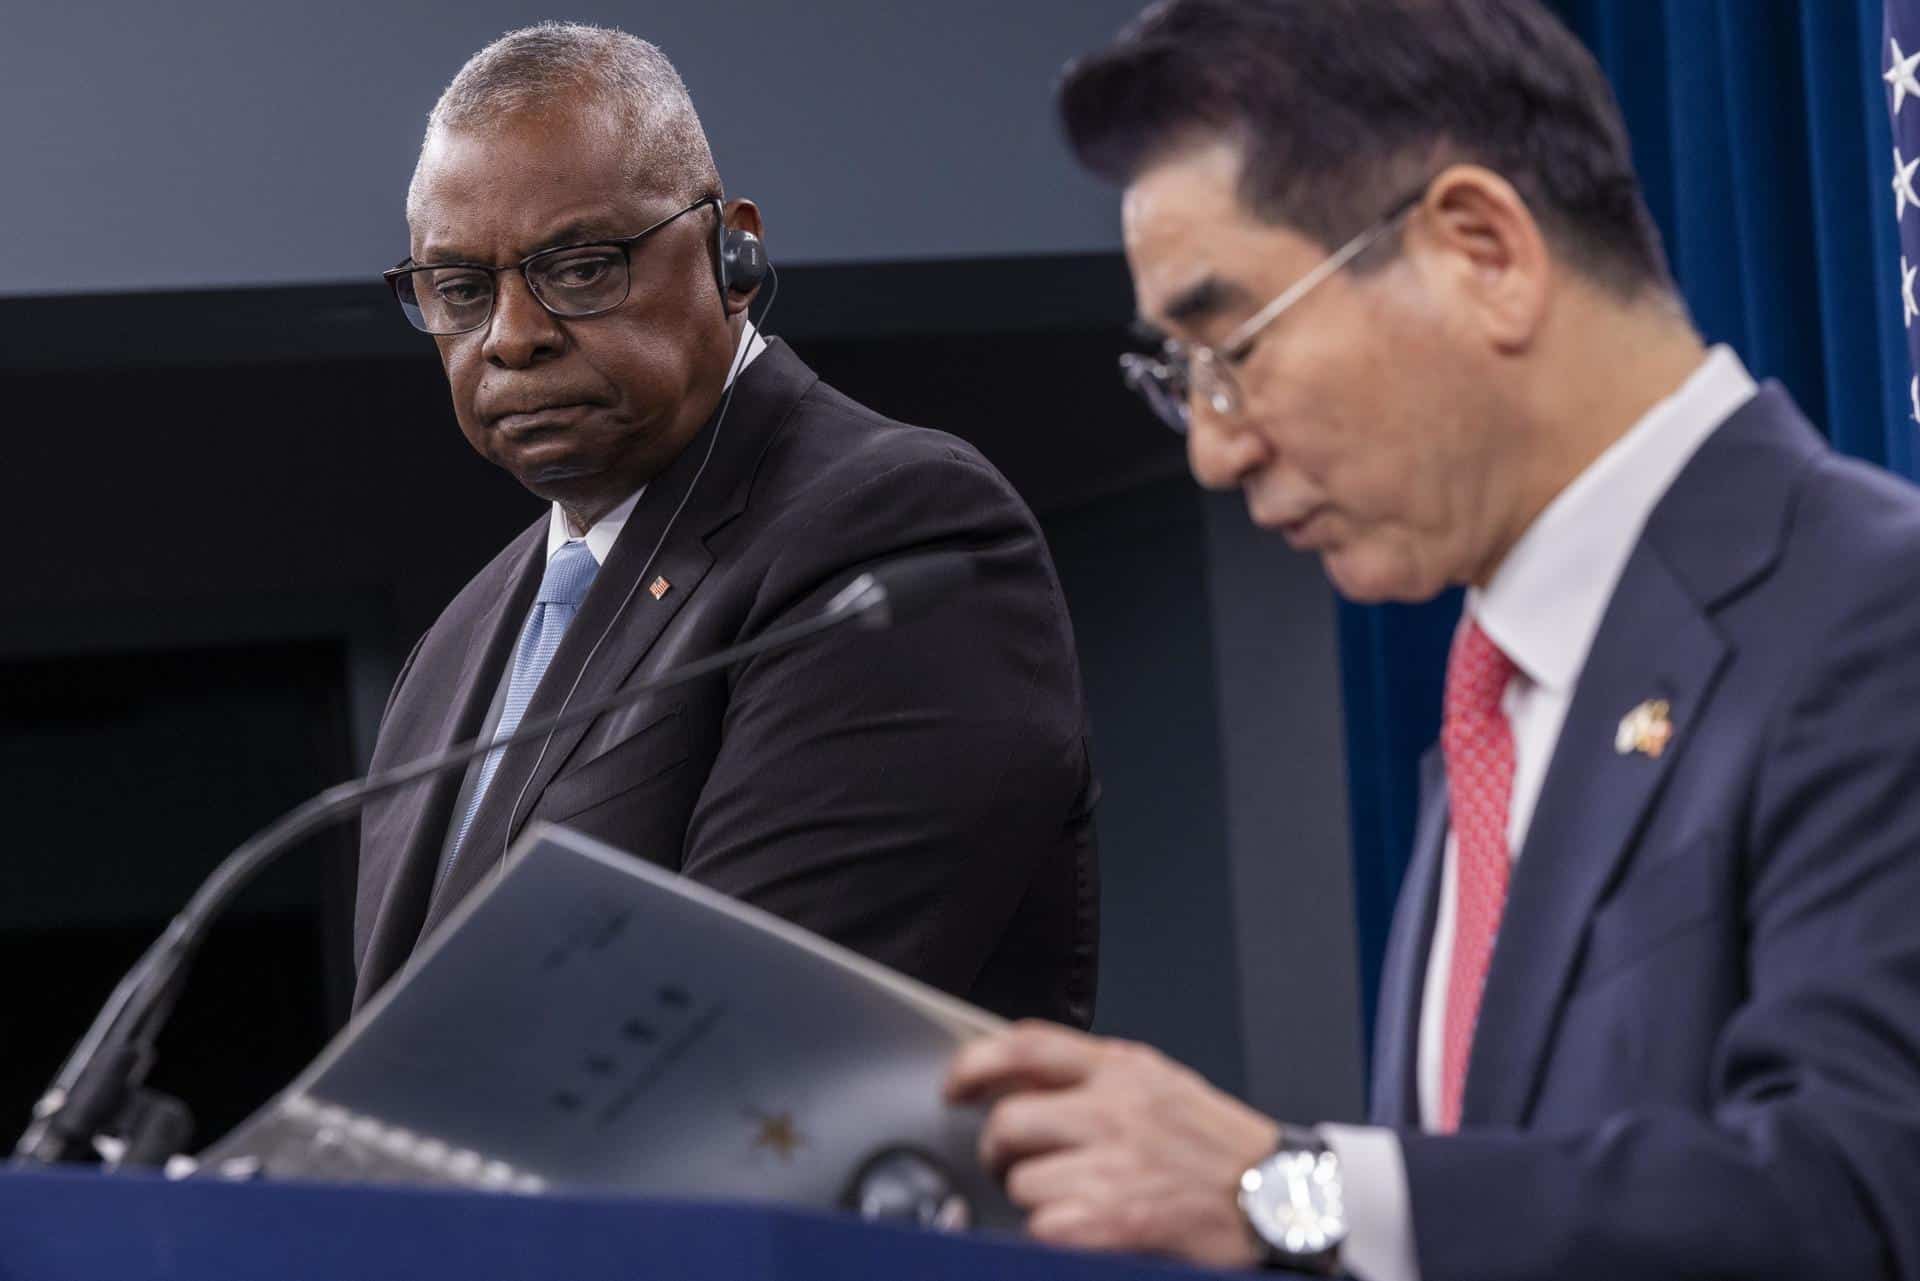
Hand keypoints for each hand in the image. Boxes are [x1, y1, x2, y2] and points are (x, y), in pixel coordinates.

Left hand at [946, 1020, 1280, 1268]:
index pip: (1026, 1045)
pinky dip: (1054, 1233)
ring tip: (1071, 1200)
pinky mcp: (1112, 1220)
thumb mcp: (1160, 1087)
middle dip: (999, 1151)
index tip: (954, 1086)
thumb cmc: (1220, 1149)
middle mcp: (1115, 1110)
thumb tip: (1023, 1080)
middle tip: (1014, 1164)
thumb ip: (1098, 1077)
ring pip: (1022, 1181)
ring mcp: (1113, 1165)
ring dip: (1034, 1199)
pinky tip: (1085, 1228)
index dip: (975, 1064)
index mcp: (1124, 1069)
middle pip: (1008, 1121)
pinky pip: (1044, 1225)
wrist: (1284, 1199)